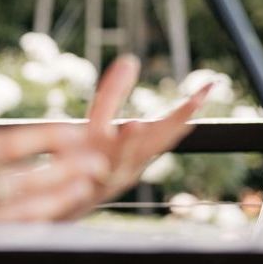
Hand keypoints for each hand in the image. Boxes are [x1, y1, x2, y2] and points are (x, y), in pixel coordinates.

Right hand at [0, 90, 109, 241]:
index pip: (6, 144)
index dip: (46, 137)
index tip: (76, 129)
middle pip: (22, 180)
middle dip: (65, 170)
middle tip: (99, 161)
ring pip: (19, 214)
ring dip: (57, 201)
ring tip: (88, 190)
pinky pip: (3, 241)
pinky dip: (31, 232)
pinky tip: (55, 225)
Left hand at [81, 55, 212, 199]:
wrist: (52, 203)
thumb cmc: (80, 161)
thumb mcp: (98, 124)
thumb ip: (113, 94)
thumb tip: (130, 59)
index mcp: (139, 151)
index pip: (169, 126)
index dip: (188, 107)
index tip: (210, 85)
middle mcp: (129, 167)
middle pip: (157, 144)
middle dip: (177, 121)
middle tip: (196, 100)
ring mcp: (105, 180)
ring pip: (123, 162)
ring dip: (131, 143)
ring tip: (135, 123)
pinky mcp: (80, 191)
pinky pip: (89, 181)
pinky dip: (93, 173)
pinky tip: (95, 161)